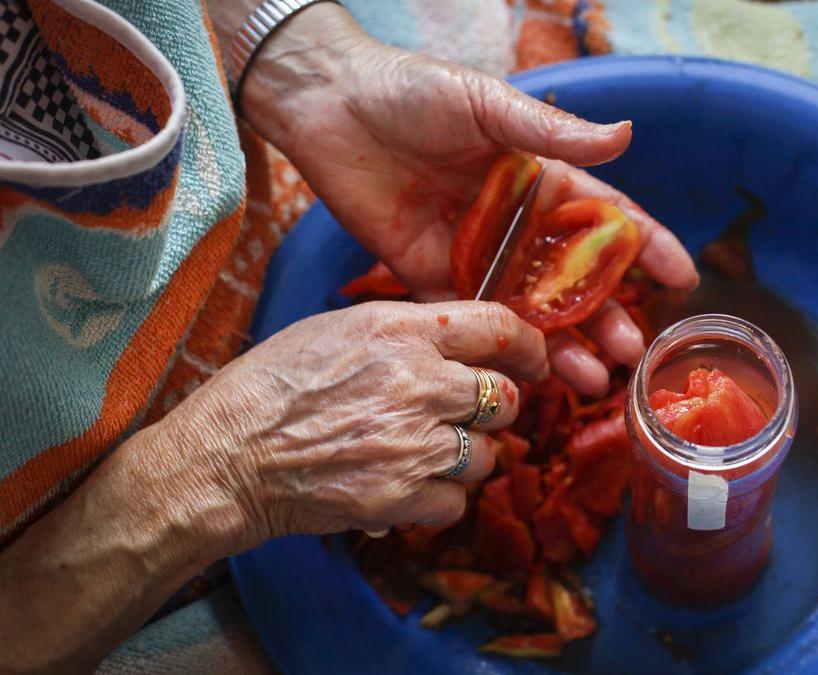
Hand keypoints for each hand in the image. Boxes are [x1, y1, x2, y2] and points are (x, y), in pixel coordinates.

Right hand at [162, 301, 545, 540]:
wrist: (222, 458)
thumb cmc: (269, 389)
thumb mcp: (337, 330)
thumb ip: (404, 332)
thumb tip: (459, 341)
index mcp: (399, 331)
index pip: (499, 326)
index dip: (528, 346)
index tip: (532, 361)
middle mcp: (417, 383)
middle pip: (504, 397)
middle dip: (494, 409)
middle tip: (467, 417)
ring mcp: (412, 443)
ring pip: (487, 455)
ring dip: (465, 458)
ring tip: (424, 455)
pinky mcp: (401, 496)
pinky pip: (457, 501)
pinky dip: (440, 500)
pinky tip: (407, 487)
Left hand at [237, 3, 697, 395]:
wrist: (330, 106)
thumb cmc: (414, 91)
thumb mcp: (488, 104)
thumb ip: (553, 131)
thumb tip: (626, 134)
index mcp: (540, 177)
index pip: (605, 217)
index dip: (645, 246)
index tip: (681, 278)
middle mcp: (515, 222)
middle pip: (573, 278)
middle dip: (607, 315)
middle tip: (634, 351)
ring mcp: (476, 253)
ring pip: (530, 309)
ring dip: (564, 344)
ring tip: (595, 379)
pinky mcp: (430, 274)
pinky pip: (474, 317)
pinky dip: (502, 347)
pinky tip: (530, 374)